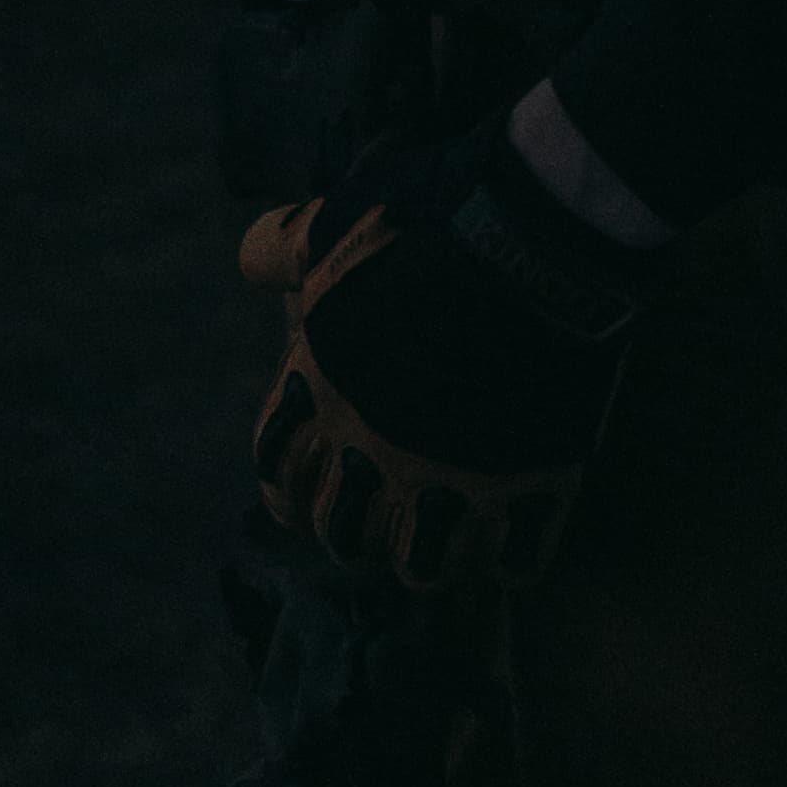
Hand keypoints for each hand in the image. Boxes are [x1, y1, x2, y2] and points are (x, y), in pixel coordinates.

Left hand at [242, 104, 660, 592]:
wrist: (536, 231)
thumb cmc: (428, 218)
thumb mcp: (335, 220)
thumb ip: (281, 249)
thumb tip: (251, 261)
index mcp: (321, 395)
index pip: (279, 477)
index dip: (291, 484)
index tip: (310, 481)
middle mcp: (376, 452)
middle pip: (342, 538)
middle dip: (355, 526)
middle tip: (381, 506)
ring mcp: (456, 476)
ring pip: (423, 568)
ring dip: (430, 551)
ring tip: (448, 527)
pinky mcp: (532, 483)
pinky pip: (515, 564)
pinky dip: (511, 555)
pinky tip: (516, 527)